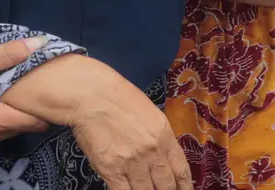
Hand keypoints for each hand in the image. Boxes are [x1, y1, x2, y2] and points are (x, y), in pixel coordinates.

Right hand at [0, 37, 49, 146]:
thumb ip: (7, 54)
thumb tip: (38, 45)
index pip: (34, 122)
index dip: (44, 107)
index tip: (49, 91)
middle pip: (22, 126)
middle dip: (30, 109)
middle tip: (35, 88)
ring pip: (7, 129)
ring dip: (13, 113)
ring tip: (17, 92)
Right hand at [70, 73, 191, 189]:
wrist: (90, 94)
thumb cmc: (118, 98)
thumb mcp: (151, 114)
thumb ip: (160, 138)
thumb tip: (163, 159)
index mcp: (164, 136)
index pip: (181, 170)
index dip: (184, 186)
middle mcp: (152, 152)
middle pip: (167, 186)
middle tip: (161, 189)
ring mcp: (132, 163)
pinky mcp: (111, 170)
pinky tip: (128, 189)